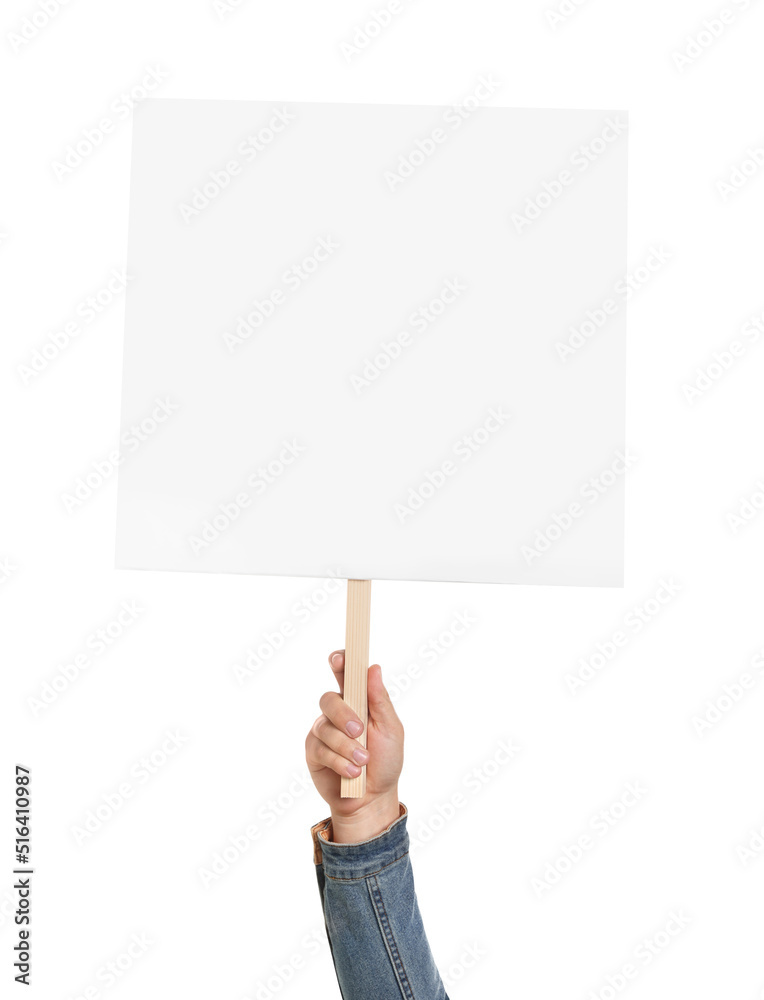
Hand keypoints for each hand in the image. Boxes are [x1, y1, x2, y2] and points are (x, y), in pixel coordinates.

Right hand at [306, 650, 403, 842]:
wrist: (373, 798)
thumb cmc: (386, 761)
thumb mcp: (391, 730)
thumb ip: (380, 700)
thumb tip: (373, 668)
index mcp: (359, 700)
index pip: (345, 673)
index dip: (339, 662)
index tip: (339, 659)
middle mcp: (338, 712)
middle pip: (329, 699)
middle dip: (344, 715)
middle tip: (360, 731)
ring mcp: (323, 731)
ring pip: (325, 727)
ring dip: (346, 747)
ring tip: (363, 763)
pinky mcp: (313, 751)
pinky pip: (320, 749)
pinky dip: (339, 761)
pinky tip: (352, 773)